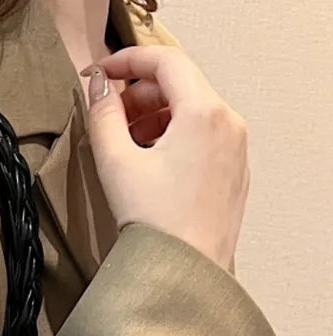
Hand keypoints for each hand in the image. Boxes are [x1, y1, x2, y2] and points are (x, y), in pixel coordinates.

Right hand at [82, 45, 248, 270]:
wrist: (186, 275)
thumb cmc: (156, 226)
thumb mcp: (116, 163)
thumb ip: (103, 115)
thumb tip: (99, 87)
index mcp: (204, 112)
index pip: (165, 60)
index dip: (127, 60)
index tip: (101, 74)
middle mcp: (228, 122)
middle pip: (181, 84)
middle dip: (140, 93)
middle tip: (108, 116)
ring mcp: (237, 148)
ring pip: (193, 110)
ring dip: (156, 116)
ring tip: (126, 144)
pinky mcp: (235, 172)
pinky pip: (205, 136)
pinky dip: (176, 136)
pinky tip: (151, 164)